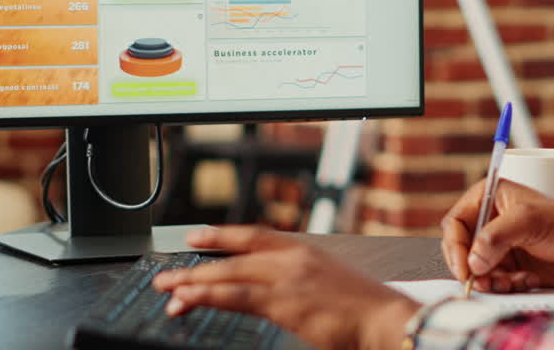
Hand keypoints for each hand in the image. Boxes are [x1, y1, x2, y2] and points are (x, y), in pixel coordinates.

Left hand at [153, 226, 420, 349]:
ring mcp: (287, 278)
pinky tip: (189, 299)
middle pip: (234, 256)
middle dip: (197, 264)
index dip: (222, 235)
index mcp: (305, 249)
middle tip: (167, 275)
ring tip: (168, 290)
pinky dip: (208, 296)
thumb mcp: (331, 281)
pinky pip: (235, 296)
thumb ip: (303, 279)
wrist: (386, 318)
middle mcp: (292, 257)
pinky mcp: (283, 302)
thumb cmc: (366, 307)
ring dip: (193, 282)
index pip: (254, 235)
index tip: (196, 236)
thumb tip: (279, 288)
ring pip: (228, 274)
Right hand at [440, 178, 553, 292]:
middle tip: (485, 281)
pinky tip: (528, 280)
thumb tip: (473, 262)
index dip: (455, 246)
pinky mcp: (511, 267)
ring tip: (512, 281)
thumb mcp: (530, 221)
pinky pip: (494, 282)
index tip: (465, 268)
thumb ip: (496, 236)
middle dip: (471, 268)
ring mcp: (501, 246)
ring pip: (476, 270)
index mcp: (491, 198)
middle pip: (461, 249)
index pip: (456, 222)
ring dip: (491, 280)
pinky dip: (506, 286)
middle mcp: (492, 221)